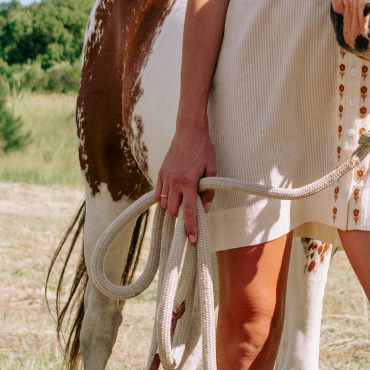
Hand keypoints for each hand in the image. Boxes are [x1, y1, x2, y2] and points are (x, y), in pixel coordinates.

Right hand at [154, 123, 216, 243]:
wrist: (189, 131)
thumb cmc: (204, 149)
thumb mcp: (212, 169)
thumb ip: (208, 191)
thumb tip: (205, 209)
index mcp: (189, 182)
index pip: (189, 212)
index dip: (190, 228)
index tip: (192, 239)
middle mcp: (175, 182)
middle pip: (173, 211)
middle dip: (180, 217)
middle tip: (189, 215)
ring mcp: (165, 177)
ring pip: (164, 204)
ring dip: (172, 208)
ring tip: (181, 205)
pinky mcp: (160, 172)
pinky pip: (158, 193)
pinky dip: (163, 200)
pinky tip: (171, 199)